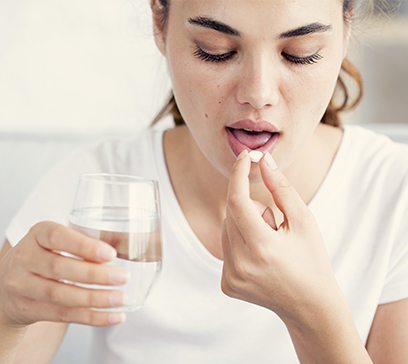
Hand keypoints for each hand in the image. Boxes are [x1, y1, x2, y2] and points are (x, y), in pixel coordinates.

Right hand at [0, 222, 128, 327]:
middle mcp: (25, 257)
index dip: (84, 246)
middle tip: (123, 277)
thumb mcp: (62, 240)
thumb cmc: (49, 253)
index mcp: (38, 233)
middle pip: (60, 268)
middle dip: (95, 275)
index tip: (111, 254)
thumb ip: (91, 240)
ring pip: (60, 295)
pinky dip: (91, 317)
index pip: (57, 237)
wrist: (12, 280)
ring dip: (95, 299)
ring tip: (120, 298)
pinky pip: (62, 315)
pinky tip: (112, 316)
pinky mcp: (27, 309)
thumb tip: (128, 243)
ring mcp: (22, 285)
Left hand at [221, 150, 340, 322]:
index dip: (238, 174)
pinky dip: (240, 242)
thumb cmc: (312, 259)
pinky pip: (226, 247)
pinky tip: (261, 257)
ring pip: (226, 228)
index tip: (245, 156)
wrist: (309, 306)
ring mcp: (231, 277)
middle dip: (250, 207)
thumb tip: (263, 161)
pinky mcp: (226, 284)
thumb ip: (281, 188)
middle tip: (275, 225)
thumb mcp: (304, 221)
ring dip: (245, 225)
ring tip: (270, 244)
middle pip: (231, 213)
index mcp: (262, 248)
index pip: (237, 201)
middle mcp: (240, 265)